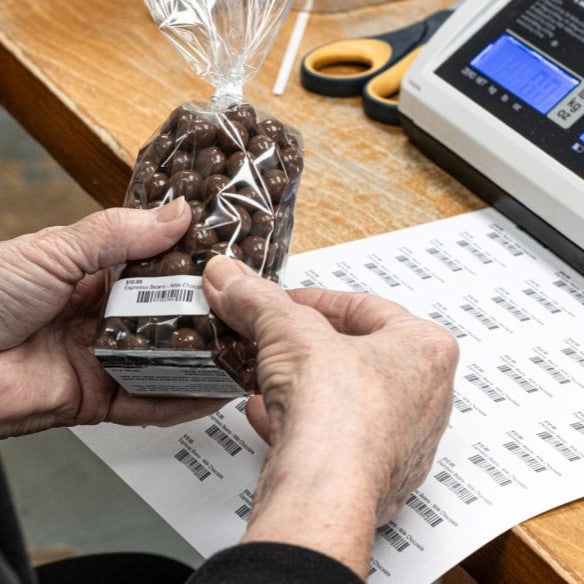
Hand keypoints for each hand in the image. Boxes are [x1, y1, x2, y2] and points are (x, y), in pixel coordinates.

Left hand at [0, 198, 226, 437]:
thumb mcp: (56, 251)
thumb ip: (118, 235)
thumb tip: (178, 214)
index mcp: (98, 275)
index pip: (160, 270)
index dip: (195, 268)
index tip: (232, 265)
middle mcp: (107, 317)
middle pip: (170, 319)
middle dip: (208, 319)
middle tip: (249, 313)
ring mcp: (106, 359)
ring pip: (166, 363)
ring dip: (202, 363)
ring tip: (242, 355)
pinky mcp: (98, 399)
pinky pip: (147, 404)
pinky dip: (179, 403)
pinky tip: (211, 394)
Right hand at [203, 256, 457, 579]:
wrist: (325, 494)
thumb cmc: (339, 416)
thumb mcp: (288, 332)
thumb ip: (258, 300)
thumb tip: (231, 280)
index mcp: (426, 350)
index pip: (366, 307)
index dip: (315, 300)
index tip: (286, 302)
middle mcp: (426, 397)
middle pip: (355, 352)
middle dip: (307, 344)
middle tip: (276, 335)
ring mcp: (403, 441)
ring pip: (345, 397)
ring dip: (302, 384)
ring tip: (268, 374)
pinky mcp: (374, 475)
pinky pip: (335, 435)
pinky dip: (301, 421)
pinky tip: (269, 415)